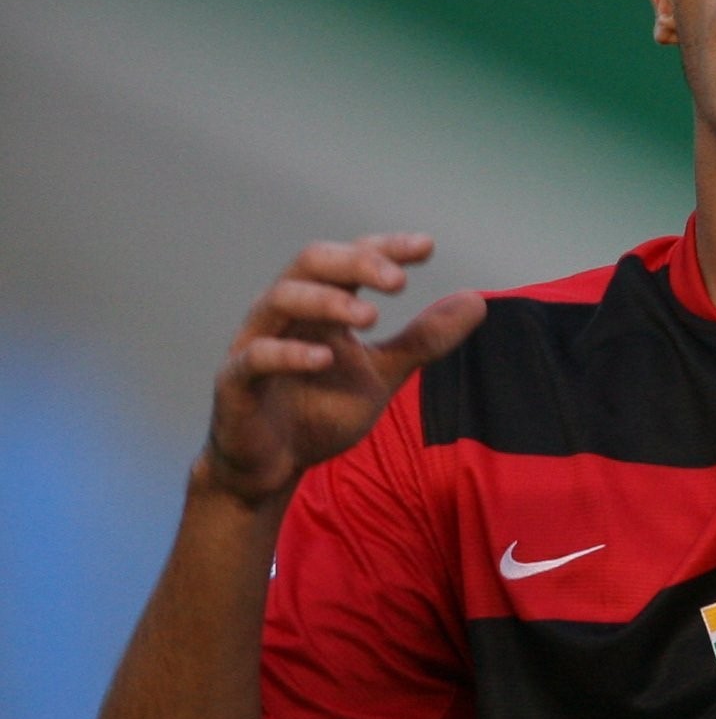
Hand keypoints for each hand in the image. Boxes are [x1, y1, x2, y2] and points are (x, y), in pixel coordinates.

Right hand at [199, 234, 485, 506]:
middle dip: (356, 263)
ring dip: (326, 302)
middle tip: (399, 281)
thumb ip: (423, 340)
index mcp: (320, 305)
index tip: (427, 247)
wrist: (272, 470)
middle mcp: (286, 313)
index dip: (386, 249)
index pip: (351, 257)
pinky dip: (288, 353)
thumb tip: (477, 302)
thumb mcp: (383, 374)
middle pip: (312, 261)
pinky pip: (255, 356)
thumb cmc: (321, 411)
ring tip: (370, 318)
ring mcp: (255, 343)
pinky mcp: (234, 383)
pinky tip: (325, 360)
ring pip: (281, 298)